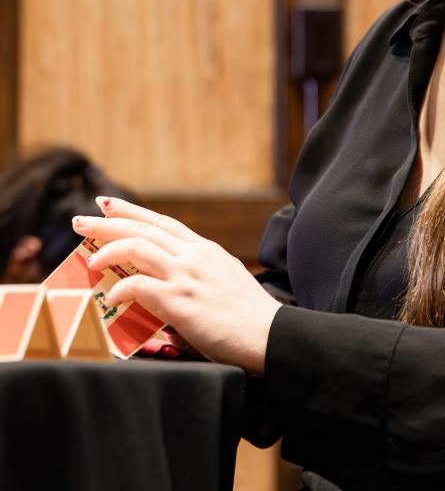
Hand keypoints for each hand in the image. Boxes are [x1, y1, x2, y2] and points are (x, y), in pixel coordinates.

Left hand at [72, 196, 280, 374]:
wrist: (268, 335)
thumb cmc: (248, 317)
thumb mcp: (223, 282)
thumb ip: (198, 276)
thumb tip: (169, 286)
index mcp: (205, 250)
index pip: (162, 222)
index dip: (132, 211)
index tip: (108, 204)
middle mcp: (194, 256)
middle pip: (144, 228)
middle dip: (107, 222)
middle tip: (80, 220)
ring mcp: (187, 276)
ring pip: (138, 248)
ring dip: (108, 250)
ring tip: (89, 260)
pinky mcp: (180, 300)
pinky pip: (138, 286)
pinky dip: (119, 289)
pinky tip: (110, 299)